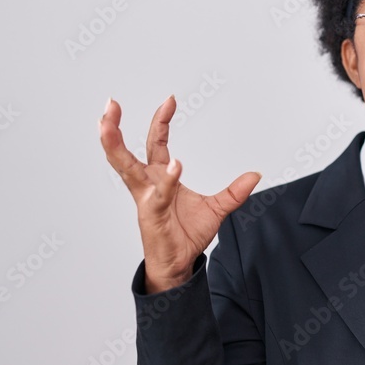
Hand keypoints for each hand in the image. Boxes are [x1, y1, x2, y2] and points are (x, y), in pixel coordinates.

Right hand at [99, 96, 260, 291]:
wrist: (180, 265)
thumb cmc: (186, 236)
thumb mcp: (217, 209)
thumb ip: (235, 191)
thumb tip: (256, 175)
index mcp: (158, 178)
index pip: (155, 143)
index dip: (161, 121)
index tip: (170, 99)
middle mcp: (146, 185)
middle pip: (123, 151)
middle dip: (114, 127)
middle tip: (110, 105)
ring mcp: (145, 198)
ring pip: (124, 167)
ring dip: (114, 145)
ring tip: (108, 125)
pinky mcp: (152, 214)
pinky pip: (159, 194)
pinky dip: (167, 179)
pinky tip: (175, 164)